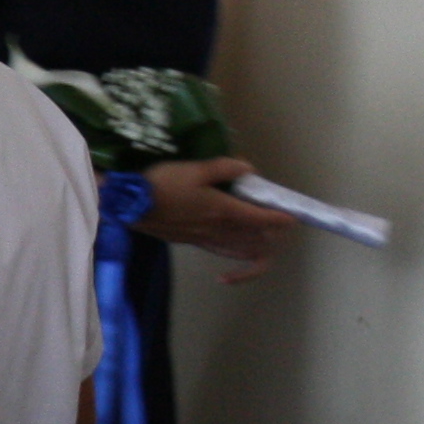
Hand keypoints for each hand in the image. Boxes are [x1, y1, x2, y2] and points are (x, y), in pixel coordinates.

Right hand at [135, 158, 295, 282]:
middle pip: (256, 240)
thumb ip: (225, 168)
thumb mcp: (196, 169)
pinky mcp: (194, 243)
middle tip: (278, 222)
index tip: (292, 216)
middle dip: (272, 234)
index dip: (280, 218)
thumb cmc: (164, 184)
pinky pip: (224, 253)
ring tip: (264, 236)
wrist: (131, 207)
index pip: (261, 220)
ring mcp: (207, 240)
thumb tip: (249, 170)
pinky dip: (236, 255)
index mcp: (223, 211)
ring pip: (242, 250)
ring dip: (257, 246)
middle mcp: (219, 230)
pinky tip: (238, 250)